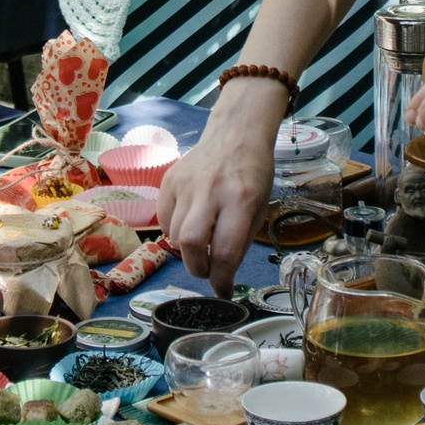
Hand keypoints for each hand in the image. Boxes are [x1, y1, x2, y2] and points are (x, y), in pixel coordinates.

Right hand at [157, 82, 288, 294]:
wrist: (235, 133)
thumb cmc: (252, 174)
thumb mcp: (260, 208)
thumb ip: (240, 241)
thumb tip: (221, 273)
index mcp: (241, 199)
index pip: (225, 252)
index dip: (222, 280)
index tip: (222, 291)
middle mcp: (210, 190)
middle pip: (191, 245)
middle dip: (197, 269)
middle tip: (207, 271)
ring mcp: (185, 183)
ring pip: (174, 236)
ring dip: (187, 250)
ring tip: (201, 240)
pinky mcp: (168, 180)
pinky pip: (164, 219)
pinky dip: (175, 230)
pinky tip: (189, 222)